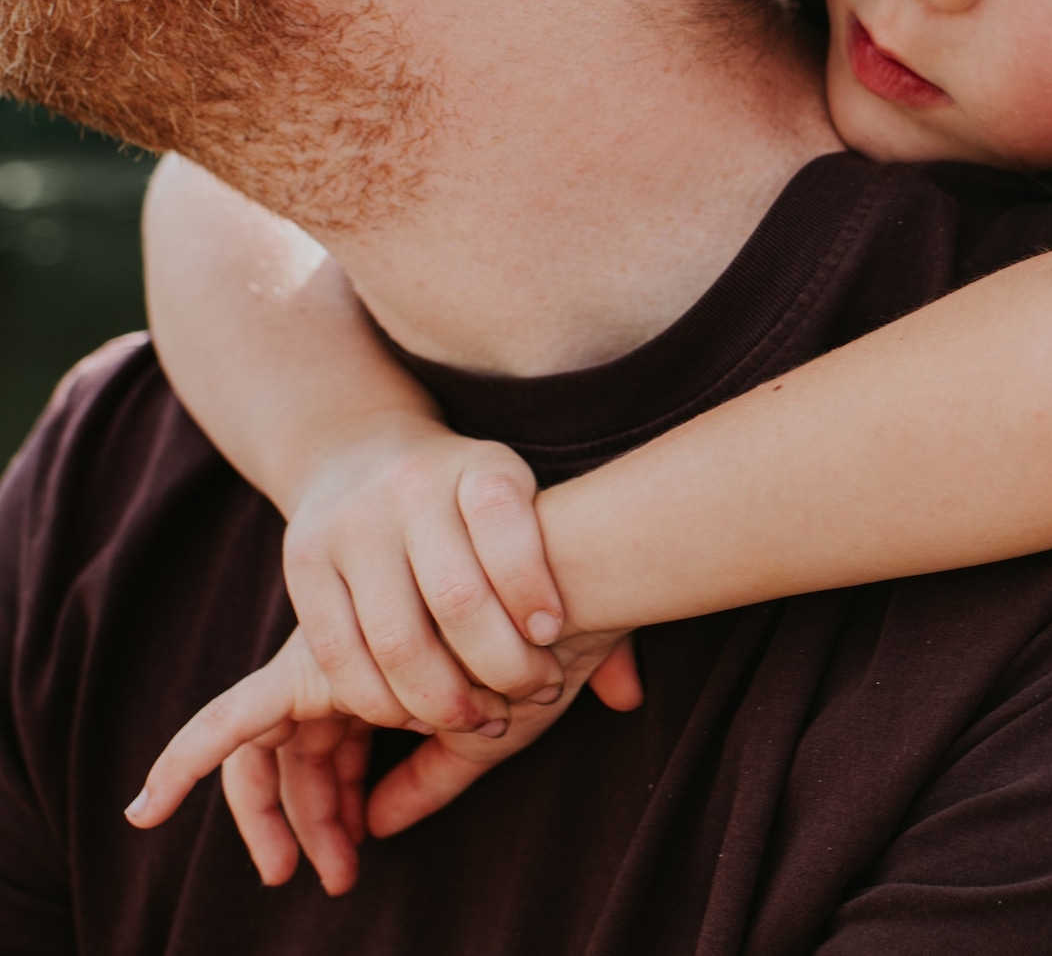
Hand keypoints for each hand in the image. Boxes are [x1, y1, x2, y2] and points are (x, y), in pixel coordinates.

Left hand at [127, 627, 643, 893]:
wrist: (568, 572)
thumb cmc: (546, 643)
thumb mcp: (492, 729)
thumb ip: (433, 776)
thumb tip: (378, 827)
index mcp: (389, 671)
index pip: (329, 755)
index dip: (330, 813)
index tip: (347, 863)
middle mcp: (350, 660)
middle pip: (294, 756)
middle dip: (306, 820)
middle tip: (330, 877)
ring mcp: (327, 658)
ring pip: (264, 755)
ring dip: (271, 816)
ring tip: (300, 871)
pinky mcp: (311, 666)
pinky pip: (229, 726)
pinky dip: (185, 763)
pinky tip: (151, 807)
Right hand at [281, 420, 571, 733]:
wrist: (361, 454)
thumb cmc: (477, 510)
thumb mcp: (533, 515)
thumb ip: (583, 596)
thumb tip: (630, 697)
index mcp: (479, 466)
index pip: (505, 521)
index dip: (532, 585)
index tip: (552, 635)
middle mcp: (409, 489)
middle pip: (455, 597)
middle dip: (500, 666)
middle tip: (529, 695)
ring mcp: (350, 526)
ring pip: (396, 639)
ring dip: (443, 700)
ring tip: (479, 717)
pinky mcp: (303, 564)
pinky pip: (340, 654)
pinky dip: (381, 700)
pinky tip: (418, 713)